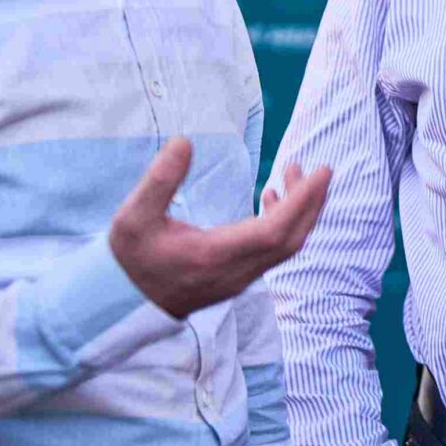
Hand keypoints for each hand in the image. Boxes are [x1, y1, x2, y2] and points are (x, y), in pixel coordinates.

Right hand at [109, 139, 330, 316]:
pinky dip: (282, 223)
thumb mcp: (133, 217)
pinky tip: (271, 197)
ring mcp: (239, 277)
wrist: (124, 302)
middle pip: (291, 240)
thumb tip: (184, 142)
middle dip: (311, 203)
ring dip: (299, 211)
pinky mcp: (237, 277)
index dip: (302, 201)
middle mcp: (235, 271)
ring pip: (285, 246)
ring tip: (294, 172)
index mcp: (214, 256)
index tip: (320, 172)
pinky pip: (272, 251)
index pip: (274, 232)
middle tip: (319, 168)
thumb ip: (159, 180)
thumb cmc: (130, 259)